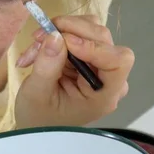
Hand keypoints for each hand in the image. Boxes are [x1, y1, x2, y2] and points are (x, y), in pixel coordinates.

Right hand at [14, 15, 132, 128]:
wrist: (37, 124)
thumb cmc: (38, 117)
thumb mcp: (36, 93)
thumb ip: (47, 65)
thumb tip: (55, 35)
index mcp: (104, 95)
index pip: (118, 61)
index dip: (93, 46)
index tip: (63, 41)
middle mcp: (109, 78)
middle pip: (103, 39)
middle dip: (69, 31)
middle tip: (37, 36)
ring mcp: (101, 65)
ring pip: (92, 30)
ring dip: (61, 30)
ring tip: (36, 44)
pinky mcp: (90, 56)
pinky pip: (81, 32)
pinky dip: (60, 32)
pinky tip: (42, 46)